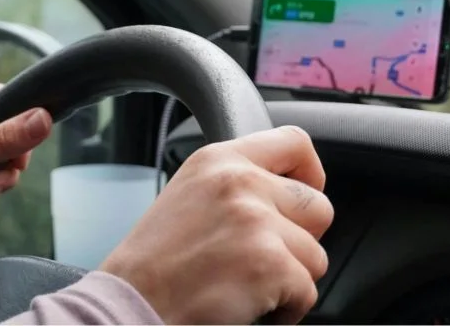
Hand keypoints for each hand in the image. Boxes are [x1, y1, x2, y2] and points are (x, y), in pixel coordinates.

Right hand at [99, 125, 333, 324]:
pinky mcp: (269, 263)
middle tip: (263, 257)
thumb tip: (286, 195)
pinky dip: (285, 310)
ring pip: (316, 255)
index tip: (305, 195)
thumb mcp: (188, 194)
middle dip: (301, 240)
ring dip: (290, 279)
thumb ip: (235, 184)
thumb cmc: (154, 262)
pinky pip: (307, 291)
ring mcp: (256, 221)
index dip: (310, 173)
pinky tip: (247, 305)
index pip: (294, 142)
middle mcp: (240, 181)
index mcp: (218, 160)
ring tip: (247, 285)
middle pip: (318, 206)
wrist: (131, 302)